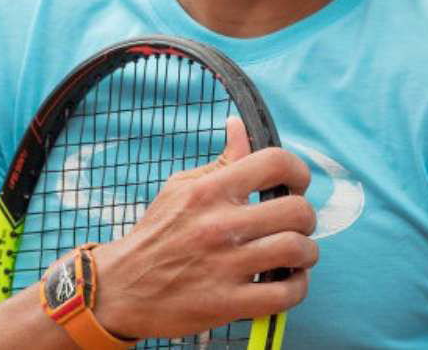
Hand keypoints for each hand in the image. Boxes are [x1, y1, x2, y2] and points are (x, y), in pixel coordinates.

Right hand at [90, 117, 316, 339]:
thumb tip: (240, 125)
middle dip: (306, 218)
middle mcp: (220, 226)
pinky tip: (288, 280)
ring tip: (296, 254)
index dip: (298, 171)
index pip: (275, 162)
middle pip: (297, 210)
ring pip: (297, 250)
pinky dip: (297, 287)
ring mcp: (225, 266)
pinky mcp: (227, 303)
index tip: (297, 184)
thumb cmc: (156, 235)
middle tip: (296, 225)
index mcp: (210, 192)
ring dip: (307, 253)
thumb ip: (221, 161)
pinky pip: (285, 294)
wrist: (120, 288)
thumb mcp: (181, 188)